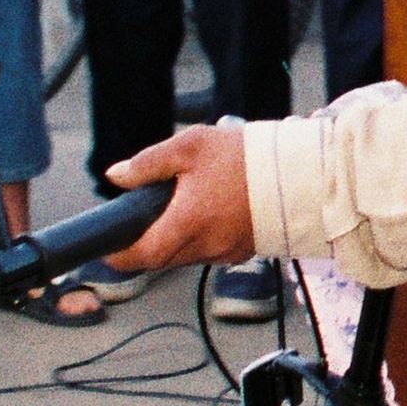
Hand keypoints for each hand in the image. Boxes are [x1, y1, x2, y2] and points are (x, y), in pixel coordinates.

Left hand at [108, 122, 255, 268]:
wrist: (298, 173)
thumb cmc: (246, 157)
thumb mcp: (190, 146)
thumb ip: (148, 163)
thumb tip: (117, 176)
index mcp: (187, 222)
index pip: (142, 255)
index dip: (119, 256)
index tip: (107, 249)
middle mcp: (205, 245)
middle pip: (162, 259)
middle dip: (146, 245)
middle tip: (140, 222)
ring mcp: (226, 252)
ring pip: (185, 256)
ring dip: (174, 240)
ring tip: (179, 208)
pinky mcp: (242, 251)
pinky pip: (210, 252)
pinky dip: (199, 239)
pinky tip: (207, 212)